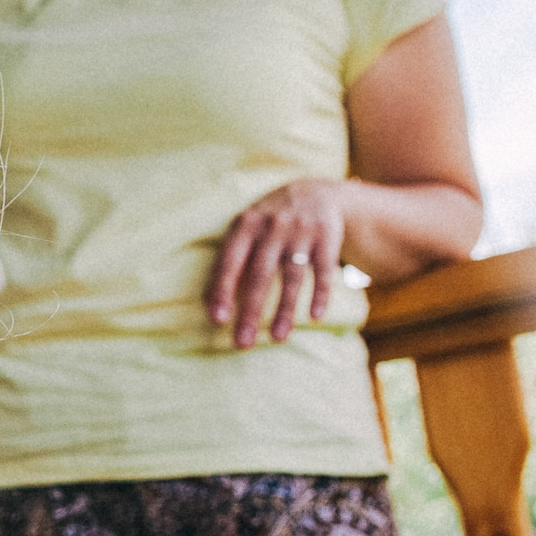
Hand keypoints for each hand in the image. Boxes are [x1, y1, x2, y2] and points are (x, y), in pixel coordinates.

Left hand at [206, 178, 345, 347]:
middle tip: (242, 343)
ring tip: (278, 339)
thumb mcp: (245, 230)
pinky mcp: (327, 238)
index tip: (218, 320)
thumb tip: (208, 304)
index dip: (223, 291)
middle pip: (260, 275)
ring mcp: (301, 232)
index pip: (230, 262)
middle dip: (251, 311)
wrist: (315, 192)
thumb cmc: (268, 223)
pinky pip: (323, 271)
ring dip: (285, 310)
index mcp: (245, 225)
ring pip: (292, 278)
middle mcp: (273, 227)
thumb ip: (229, 262)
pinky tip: (314, 318)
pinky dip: (320, 295)